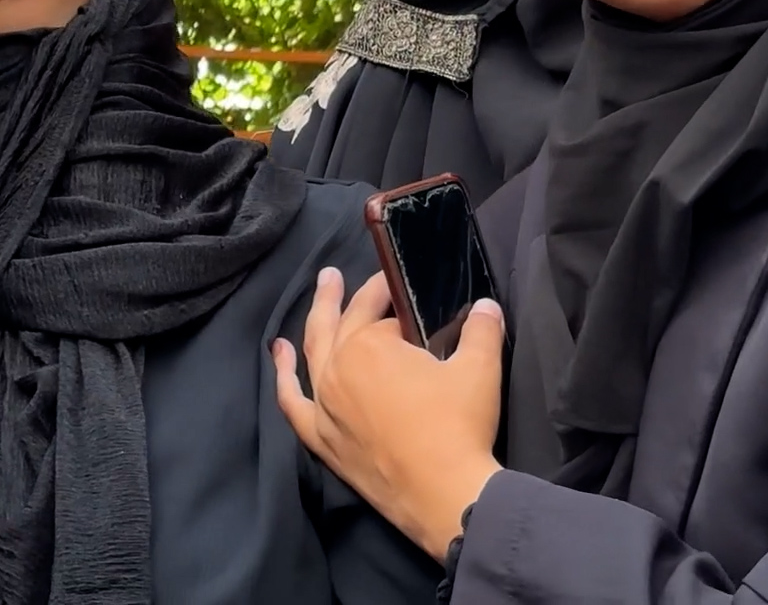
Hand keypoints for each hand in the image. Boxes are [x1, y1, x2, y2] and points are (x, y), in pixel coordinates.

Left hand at [274, 269, 504, 558]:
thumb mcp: (480, 368)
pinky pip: (292, 403)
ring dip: (316, 318)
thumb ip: (482, 329)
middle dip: (348, 294)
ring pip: (314, 351)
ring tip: (322, 291)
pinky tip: (280, 356)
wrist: (445, 494)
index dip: (397, 298)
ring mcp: (324, 404)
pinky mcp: (321, 437)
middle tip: (340, 273)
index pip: (382, 311)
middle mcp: (338, 367)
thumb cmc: (459, 426)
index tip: (406, 289)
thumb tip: (486, 307)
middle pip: (343, 322)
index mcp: (370, 344)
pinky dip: (284, 377)